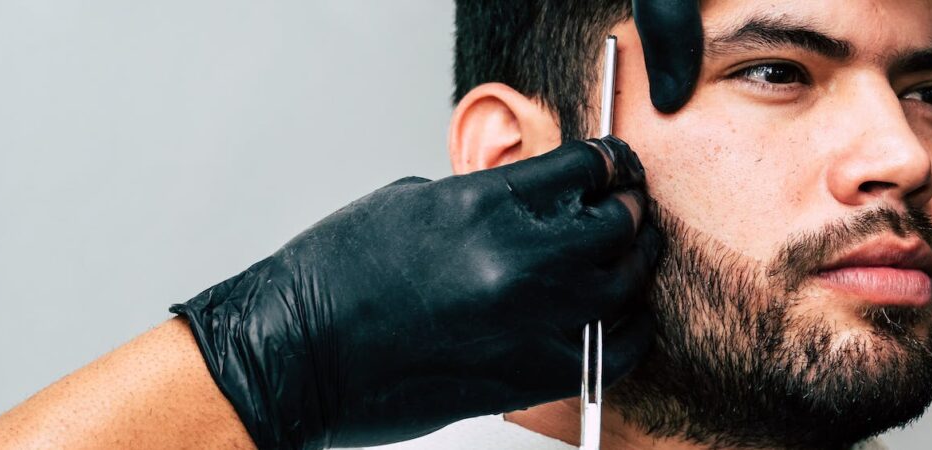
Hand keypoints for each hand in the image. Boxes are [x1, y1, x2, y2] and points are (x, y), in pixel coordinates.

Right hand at [171, 136, 660, 448]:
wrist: (296, 353)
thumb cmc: (335, 279)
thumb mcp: (412, 204)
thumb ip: (484, 199)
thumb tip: (529, 204)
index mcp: (484, 203)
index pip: (585, 168)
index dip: (611, 163)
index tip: (617, 167)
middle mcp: (518, 259)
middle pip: (616, 223)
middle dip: (629, 210)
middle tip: (631, 209)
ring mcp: (531, 321)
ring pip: (625, 284)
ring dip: (635, 265)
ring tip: (634, 257)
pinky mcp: (533, 376)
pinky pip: (616, 351)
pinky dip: (630, 331)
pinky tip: (626, 319)